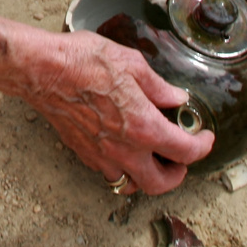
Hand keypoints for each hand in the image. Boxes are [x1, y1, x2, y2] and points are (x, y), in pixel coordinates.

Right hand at [21, 31, 212, 196]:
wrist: (42, 70)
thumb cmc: (83, 62)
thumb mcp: (132, 63)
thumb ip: (159, 87)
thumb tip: (176, 99)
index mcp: (144, 127)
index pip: (185, 152)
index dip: (202, 146)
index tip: (204, 137)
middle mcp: (124, 150)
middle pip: (160, 184)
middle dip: (176, 174)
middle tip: (180, 158)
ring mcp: (101, 155)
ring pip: (131, 184)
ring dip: (146, 175)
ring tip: (150, 156)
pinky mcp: (82, 152)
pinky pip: (108, 172)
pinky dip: (120, 166)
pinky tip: (121, 146)